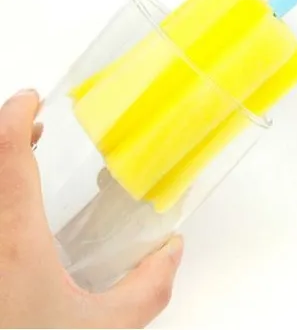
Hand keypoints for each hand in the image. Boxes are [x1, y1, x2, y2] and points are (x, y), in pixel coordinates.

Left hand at [0, 90, 182, 328]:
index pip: (8, 155)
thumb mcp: (104, 329)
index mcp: (14, 241)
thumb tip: (171, 251)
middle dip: (4, 131)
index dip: (16, 116)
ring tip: (21, 155)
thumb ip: (147, 289)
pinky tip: (13, 202)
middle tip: (32, 124)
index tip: (33, 98)